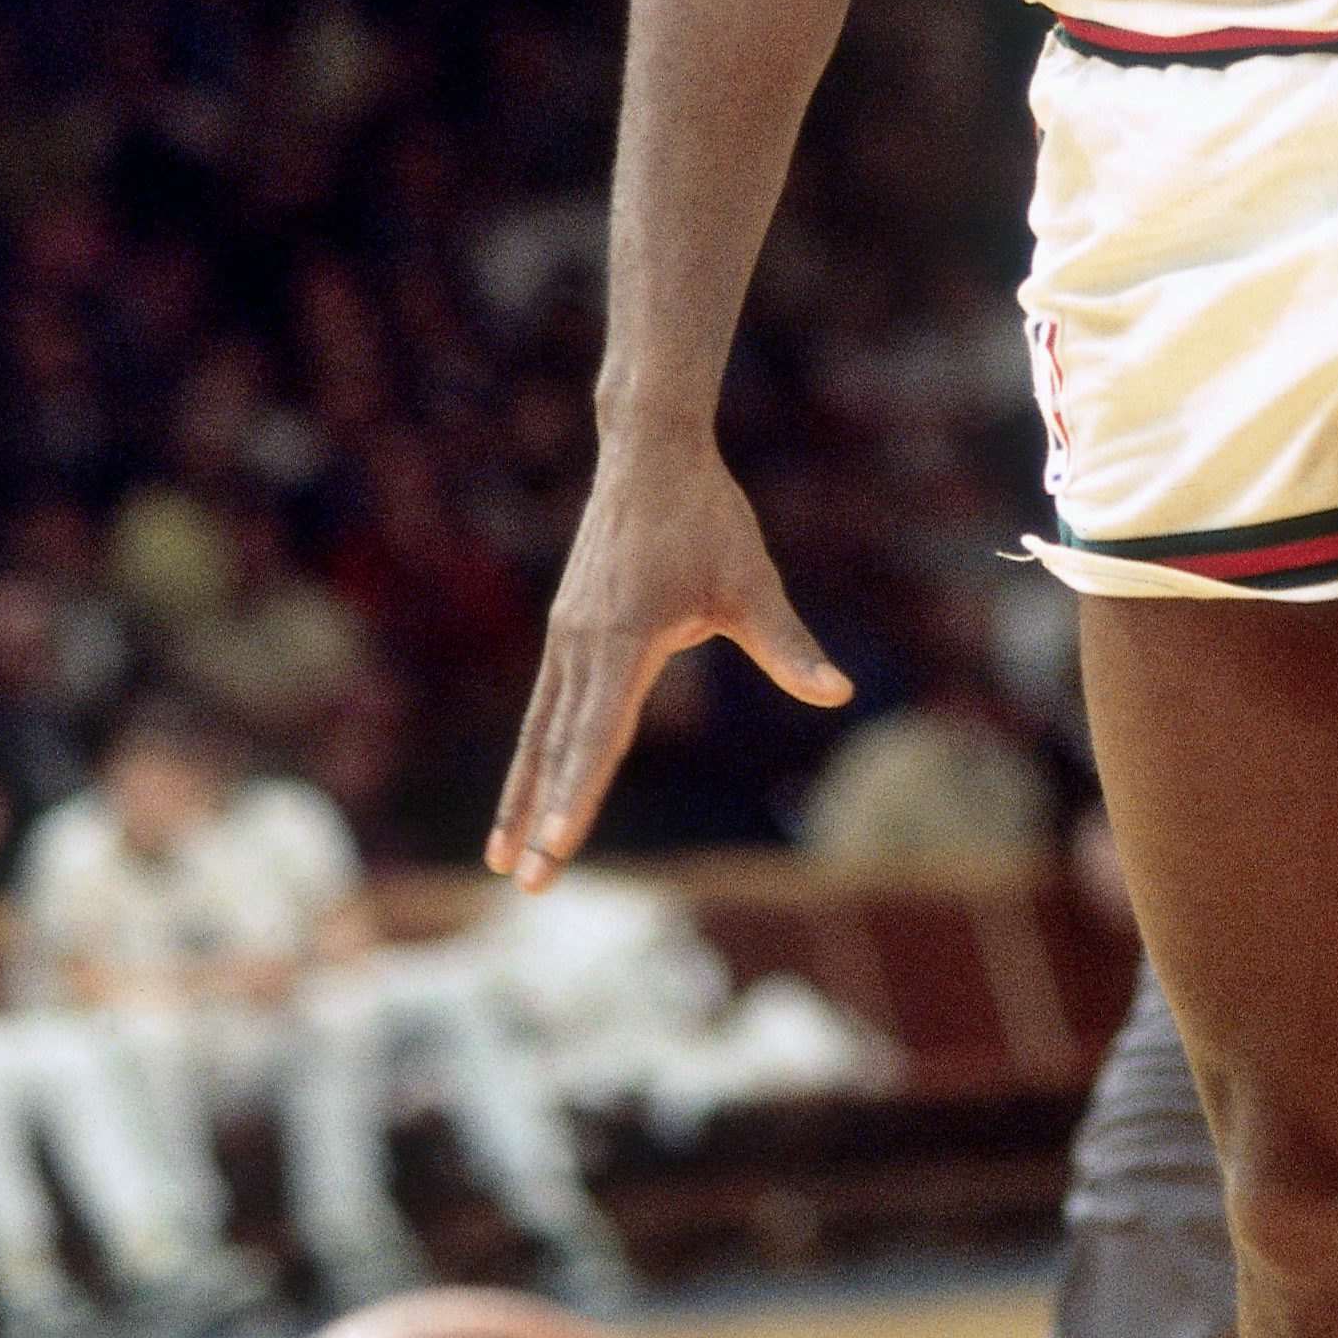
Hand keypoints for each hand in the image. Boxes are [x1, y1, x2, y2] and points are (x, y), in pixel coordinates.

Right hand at [486, 439, 850, 889]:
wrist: (650, 452)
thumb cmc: (707, 516)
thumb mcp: (753, 582)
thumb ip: (788, 646)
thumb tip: (838, 693)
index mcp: (626, 638)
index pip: (598, 735)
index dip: (577, 795)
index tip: (556, 847)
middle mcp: (583, 643)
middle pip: (559, 747)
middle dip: (541, 820)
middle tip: (524, 885)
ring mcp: (567, 635)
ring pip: (539, 731)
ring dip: (520, 796)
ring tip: (499, 858)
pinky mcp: (567, 626)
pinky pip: (544, 705)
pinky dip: (531, 753)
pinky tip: (524, 787)